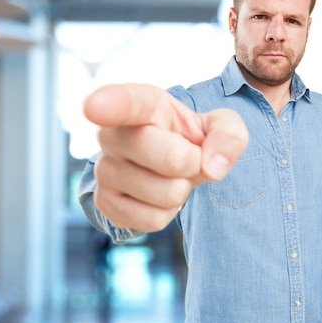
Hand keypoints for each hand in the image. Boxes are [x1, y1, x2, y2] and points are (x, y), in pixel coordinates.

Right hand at [83, 83, 248, 231]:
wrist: (170, 165)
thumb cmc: (190, 137)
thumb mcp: (220, 125)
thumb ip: (228, 135)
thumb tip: (212, 167)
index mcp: (142, 104)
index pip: (126, 102)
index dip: (109, 104)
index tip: (93, 108)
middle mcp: (112, 134)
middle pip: (171, 159)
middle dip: (194, 163)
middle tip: (187, 156)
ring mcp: (104, 170)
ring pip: (165, 194)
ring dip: (181, 190)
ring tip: (171, 175)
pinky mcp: (105, 203)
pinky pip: (151, 220)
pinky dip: (167, 213)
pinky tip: (158, 196)